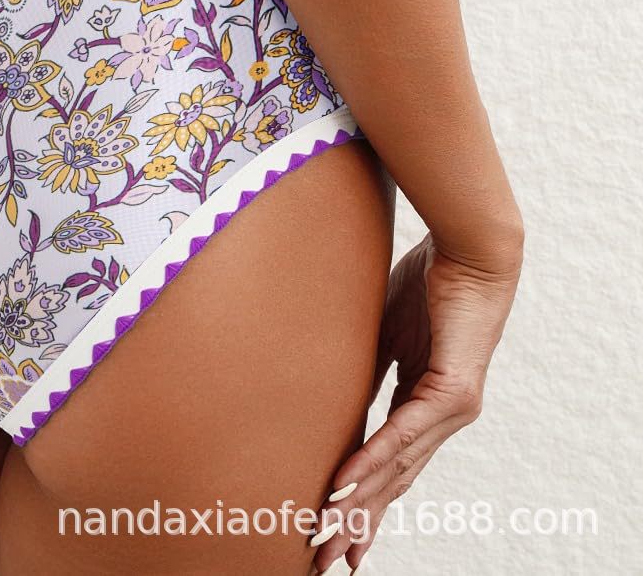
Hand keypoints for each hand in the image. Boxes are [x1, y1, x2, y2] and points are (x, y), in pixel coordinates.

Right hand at [311, 231, 521, 570]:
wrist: (469, 248)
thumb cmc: (428, 278)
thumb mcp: (384, 330)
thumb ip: (368, 366)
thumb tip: (333, 389)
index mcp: (425, 401)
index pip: (391, 464)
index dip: (363, 501)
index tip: (335, 533)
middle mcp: (443, 416)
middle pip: (394, 480)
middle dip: (357, 523)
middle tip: (322, 558)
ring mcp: (452, 408)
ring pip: (398, 468)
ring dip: (359, 504)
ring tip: (327, 534)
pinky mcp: (454, 391)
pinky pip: (404, 433)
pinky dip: (372, 461)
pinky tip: (347, 487)